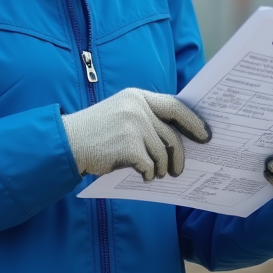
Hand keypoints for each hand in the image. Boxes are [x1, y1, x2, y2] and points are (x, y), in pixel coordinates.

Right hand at [62, 88, 211, 180]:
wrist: (67, 142)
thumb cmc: (95, 132)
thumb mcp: (120, 112)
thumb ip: (145, 117)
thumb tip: (177, 137)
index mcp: (137, 96)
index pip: (175, 106)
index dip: (193, 122)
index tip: (205, 135)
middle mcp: (138, 107)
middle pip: (172, 136)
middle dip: (179, 156)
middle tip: (178, 170)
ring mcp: (134, 126)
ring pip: (162, 155)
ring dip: (159, 169)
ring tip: (152, 174)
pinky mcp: (129, 146)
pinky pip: (149, 166)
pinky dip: (147, 175)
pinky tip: (139, 176)